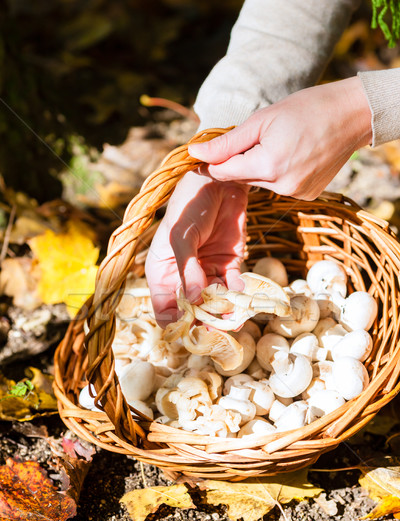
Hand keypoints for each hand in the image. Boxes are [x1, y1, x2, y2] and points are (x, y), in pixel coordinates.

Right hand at [145, 171, 248, 326]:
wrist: (221, 182)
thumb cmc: (190, 205)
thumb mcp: (182, 237)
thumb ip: (188, 268)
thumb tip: (194, 299)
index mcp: (162, 272)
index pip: (164, 307)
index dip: (175, 323)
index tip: (189, 333)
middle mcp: (183, 277)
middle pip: (191, 310)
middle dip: (204, 322)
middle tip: (217, 333)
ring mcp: (206, 272)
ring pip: (214, 302)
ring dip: (224, 312)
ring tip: (234, 320)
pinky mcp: (228, 264)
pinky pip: (232, 287)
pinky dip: (237, 294)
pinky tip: (240, 295)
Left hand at [189, 77, 371, 199]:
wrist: (353, 115)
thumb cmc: (306, 108)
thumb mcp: (261, 120)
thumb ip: (226, 142)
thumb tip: (195, 153)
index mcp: (268, 166)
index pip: (223, 172)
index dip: (211, 162)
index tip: (201, 154)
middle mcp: (282, 187)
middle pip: (241, 178)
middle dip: (240, 160)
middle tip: (256, 137)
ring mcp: (296, 194)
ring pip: (260, 183)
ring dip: (259, 167)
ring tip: (280, 142)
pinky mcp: (307, 196)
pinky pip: (279, 187)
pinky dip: (278, 174)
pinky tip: (293, 155)